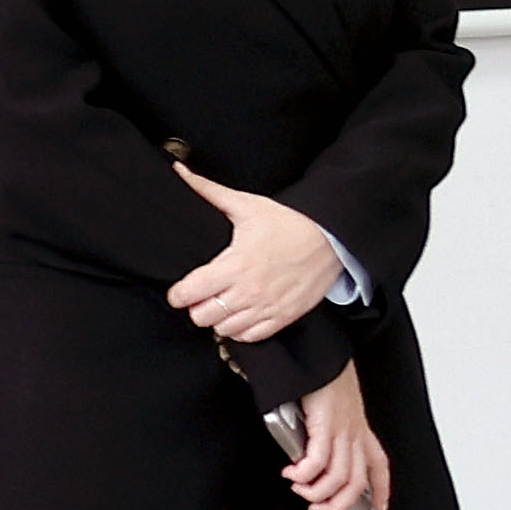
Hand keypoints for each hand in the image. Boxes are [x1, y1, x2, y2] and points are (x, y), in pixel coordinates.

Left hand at [165, 166, 342, 343]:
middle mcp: (249, 292)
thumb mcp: (247, 205)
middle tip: (202, 295)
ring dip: (219, 319)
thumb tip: (179, 172)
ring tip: (222, 304)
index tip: (181, 290)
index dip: (178, 294)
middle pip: (202, 317)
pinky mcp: (283, 317)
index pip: (189, 294)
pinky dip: (240, 329)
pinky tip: (241, 314)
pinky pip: (250, 337)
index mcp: (235, 265)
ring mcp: (267, 308)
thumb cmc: (289, 222)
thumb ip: (208, 191)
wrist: (333, 239)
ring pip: (224, 330)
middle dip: (197, 306)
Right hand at [282, 363, 391, 509]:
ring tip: (300, 489)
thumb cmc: (322, 376)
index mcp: (360, 429)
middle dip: (338, 505)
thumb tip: (306, 454)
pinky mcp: (326, 425)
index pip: (379, 465)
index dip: (381, 490)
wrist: (317, 353)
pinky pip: (318, 463)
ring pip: (338, 478)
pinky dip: (303, 475)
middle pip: (356, 482)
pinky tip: (292, 473)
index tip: (379, 507)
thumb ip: (324, 431)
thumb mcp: (331, 408)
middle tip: (318, 509)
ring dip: (316, 493)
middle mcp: (355, 432)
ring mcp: (342, 430)